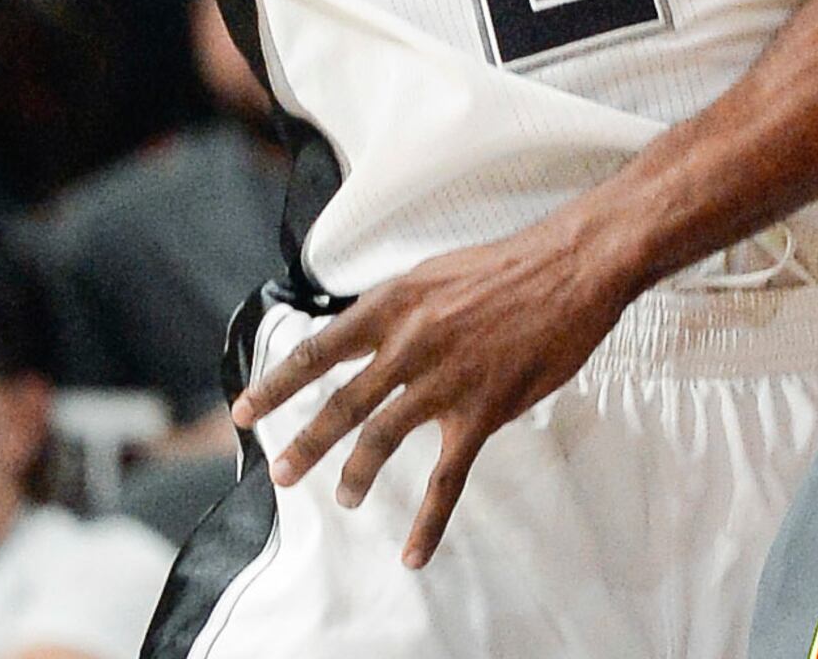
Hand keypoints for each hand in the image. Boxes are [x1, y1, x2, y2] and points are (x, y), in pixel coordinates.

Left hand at [233, 217, 644, 567]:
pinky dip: (429, 521)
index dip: (276, 384)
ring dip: (355, 475)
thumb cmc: (509, 266)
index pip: (317, 350)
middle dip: (304, 443)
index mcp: (393, 305)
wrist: (573, 266)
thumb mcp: (434, 275)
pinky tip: (414, 551)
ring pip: (381, 439)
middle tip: (282, 474)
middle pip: (340, 403)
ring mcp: (445, 380)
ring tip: (346, 498)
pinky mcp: (483, 411)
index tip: (244, 411)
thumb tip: (368, 338)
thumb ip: (398, 311)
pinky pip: (448, 478)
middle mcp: (409, 343)